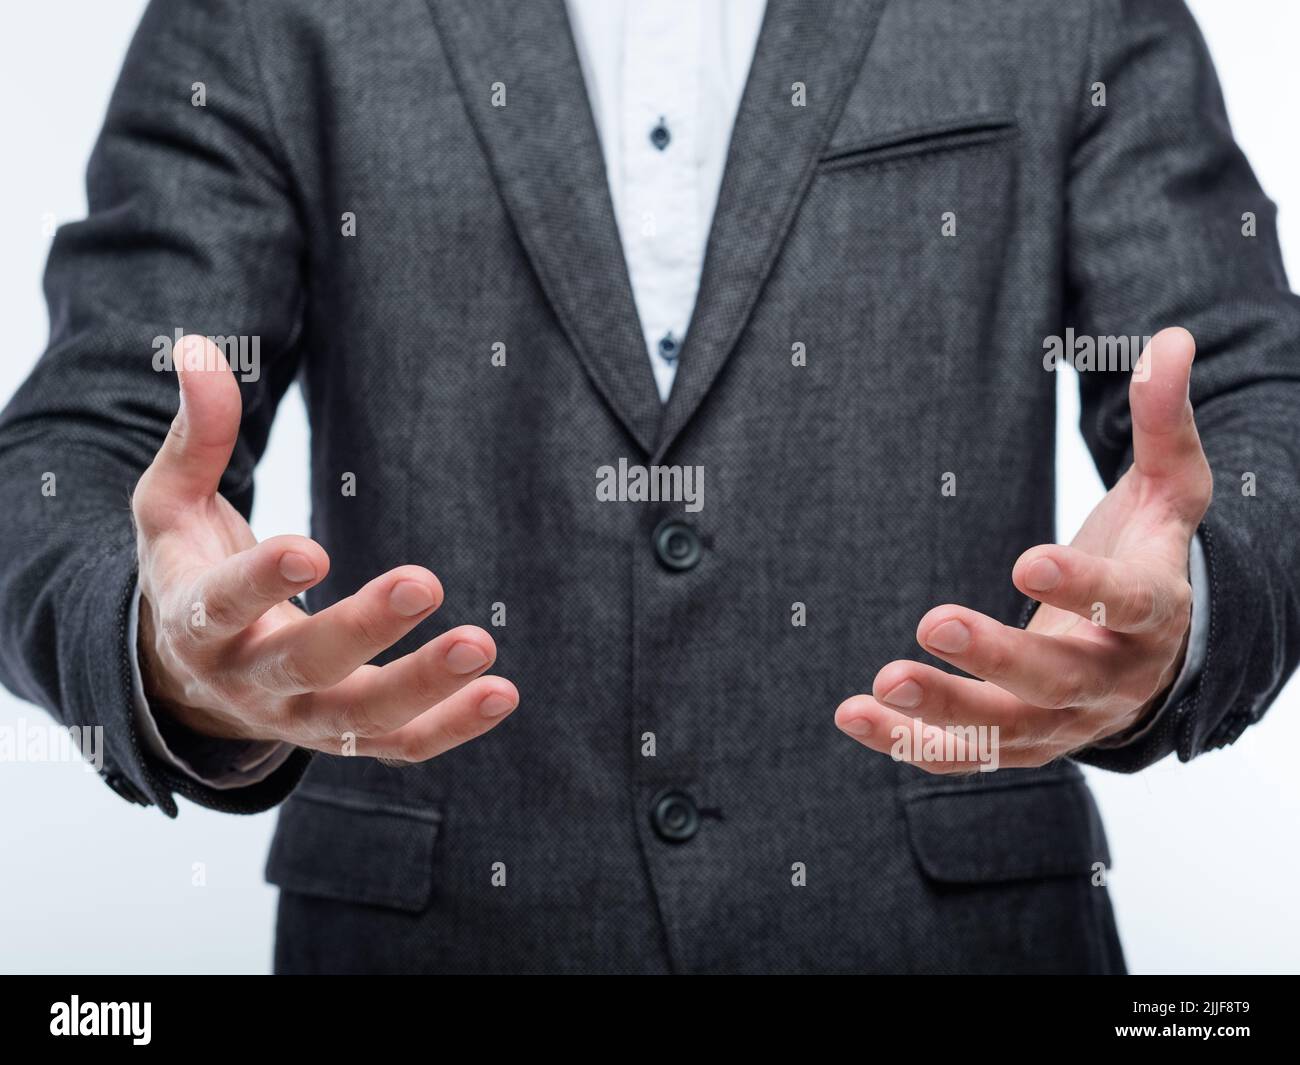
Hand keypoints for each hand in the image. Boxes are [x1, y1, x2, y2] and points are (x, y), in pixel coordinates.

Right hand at [132, 335, 518, 761]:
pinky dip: (448, 730)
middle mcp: (248, 681)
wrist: (188, 680)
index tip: (308, 550)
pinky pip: (397, 747)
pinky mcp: (346, 738)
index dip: (260, 583)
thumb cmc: (188, 571)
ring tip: (483, 646)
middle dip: (362, 630)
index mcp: (197, 622)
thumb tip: (199, 346)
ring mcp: (300, 720)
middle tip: (425, 582)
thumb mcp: (171, 507)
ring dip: (422, 686)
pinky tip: (502, 694)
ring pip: (360, 719)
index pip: (223, 606)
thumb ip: (194, 437)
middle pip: (305, 667)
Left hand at [836, 327, 1211, 771]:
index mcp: (1156, 613)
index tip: (1028, 559)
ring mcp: (1068, 721)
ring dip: (943, 714)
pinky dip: (913, 745)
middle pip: (1060, 678)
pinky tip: (855, 717)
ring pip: (1008, 730)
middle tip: (932, 621)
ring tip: (877, 688)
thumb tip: (1172, 339)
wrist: (1162, 656)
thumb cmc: (1155, 557)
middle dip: (998, 655)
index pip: (1130, 605)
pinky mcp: (1025, 742)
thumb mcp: (1171, 492)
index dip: (1085, 586)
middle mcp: (1115, 678)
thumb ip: (1164, 423)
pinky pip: (969, 756)